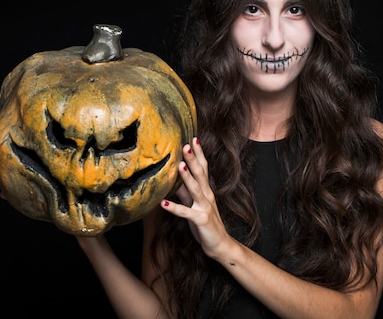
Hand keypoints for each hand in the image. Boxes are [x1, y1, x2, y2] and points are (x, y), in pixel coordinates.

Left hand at [160, 138, 231, 258]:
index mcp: (206, 191)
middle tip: (186, 144)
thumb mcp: (194, 205)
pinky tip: (163, 204)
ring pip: (195, 189)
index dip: (198, 154)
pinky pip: (185, 213)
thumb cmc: (206, 224)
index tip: (193, 138)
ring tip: (179, 165)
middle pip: (200, 173)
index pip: (203, 168)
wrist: (220, 245)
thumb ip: (185, 192)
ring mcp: (205, 207)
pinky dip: (174, 208)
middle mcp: (207, 196)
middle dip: (193, 158)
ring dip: (187, 177)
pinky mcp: (200, 220)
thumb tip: (173, 179)